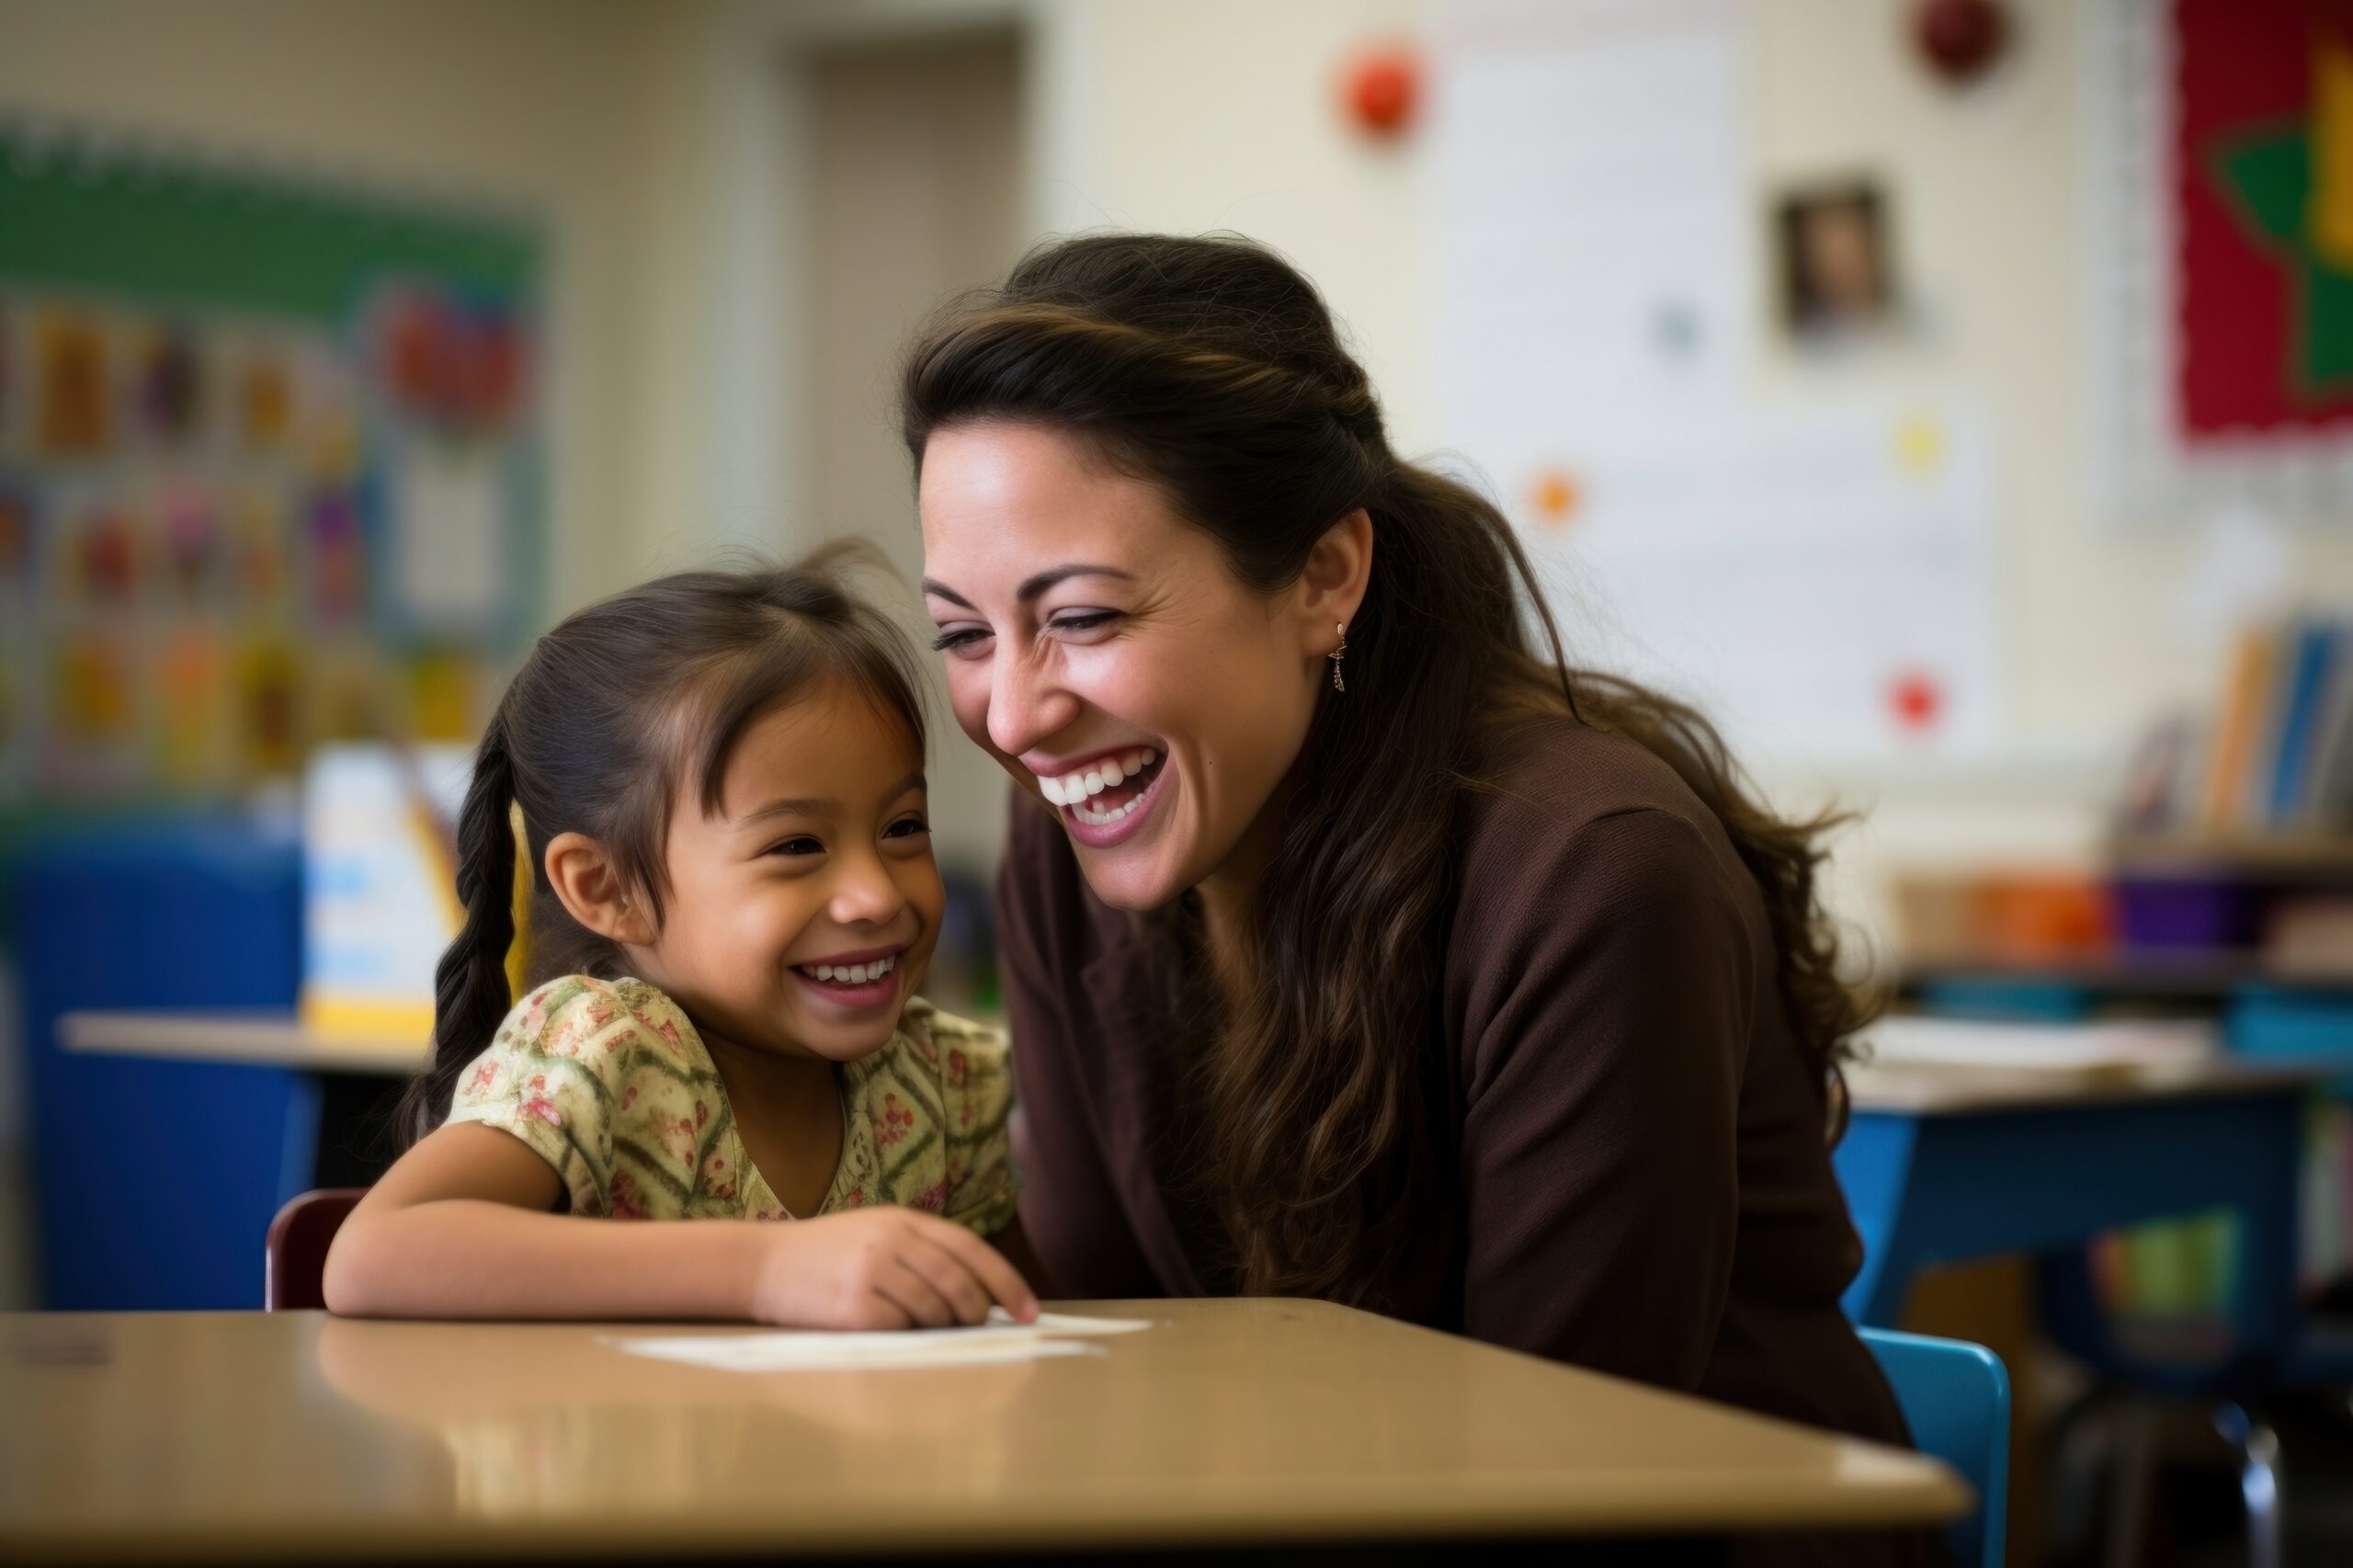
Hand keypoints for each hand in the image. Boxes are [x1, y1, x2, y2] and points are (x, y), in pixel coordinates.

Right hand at [747, 1208, 1038, 1328]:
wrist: (762, 1264)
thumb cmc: (826, 1254)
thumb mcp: (876, 1232)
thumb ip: (922, 1251)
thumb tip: (981, 1293)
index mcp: (903, 1219)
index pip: (971, 1249)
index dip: (1006, 1282)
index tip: (1029, 1311)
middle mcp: (890, 1241)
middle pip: (958, 1283)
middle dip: (977, 1312)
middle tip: (978, 1327)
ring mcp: (871, 1273)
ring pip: (934, 1310)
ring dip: (942, 1327)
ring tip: (927, 1328)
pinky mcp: (853, 1307)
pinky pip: (901, 1329)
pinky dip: (906, 1336)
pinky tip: (889, 1329)